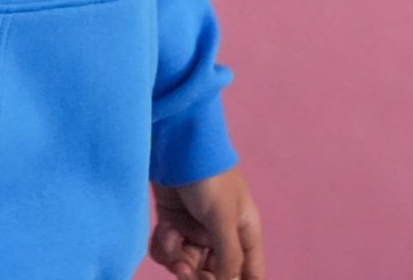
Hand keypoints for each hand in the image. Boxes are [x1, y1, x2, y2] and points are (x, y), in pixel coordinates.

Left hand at [148, 166, 263, 279]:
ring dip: (176, 257)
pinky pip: (168, 253)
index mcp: (244, 233)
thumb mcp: (223, 216)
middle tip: (183, 268)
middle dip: (197, 275)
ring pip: (187, 266)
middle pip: (214, 275)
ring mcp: (196, 231)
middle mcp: (221, 236)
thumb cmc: (209, 177)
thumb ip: (228, 255)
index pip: (250, 273)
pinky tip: (163, 228)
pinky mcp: (173, 225)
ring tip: (171, 236)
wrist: (175, 146)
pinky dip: (163, 246)